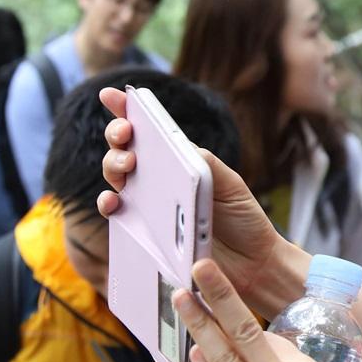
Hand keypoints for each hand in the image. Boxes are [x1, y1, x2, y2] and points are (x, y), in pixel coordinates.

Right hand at [95, 85, 300, 314]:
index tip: (112, 96)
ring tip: (126, 164)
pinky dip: (108, 204)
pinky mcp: (145, 234)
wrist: (253, 265)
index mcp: (180, 161)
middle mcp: (159, 180)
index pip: (150, 131)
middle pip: (126, 149)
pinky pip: (118, 216)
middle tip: (125, 135)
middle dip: (118, 134)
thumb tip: (177, 145)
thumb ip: (205, 163)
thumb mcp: (231, 184)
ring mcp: (149, 206)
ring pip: (116, 177)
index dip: (126, 111)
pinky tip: (113, 201)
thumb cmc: (244, 220)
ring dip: (112, 164)